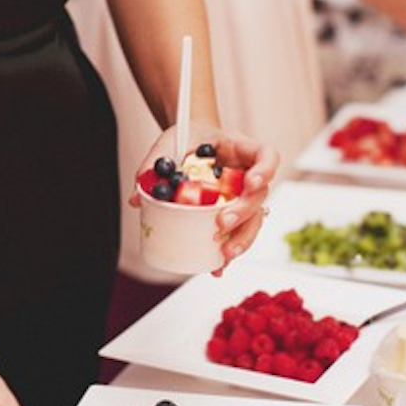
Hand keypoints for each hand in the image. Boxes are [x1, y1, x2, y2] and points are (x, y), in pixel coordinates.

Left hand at [130, 122, 279, 270]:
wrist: (189, 144)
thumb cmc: (187, 138)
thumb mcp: (170, 141)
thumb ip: (155, 162)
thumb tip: (139, 197)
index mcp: (240, 149)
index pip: (266, 156)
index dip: (265, 170)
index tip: (251, 182)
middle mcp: (247, 175)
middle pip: (259, 195)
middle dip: (244, 213)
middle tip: (222, 223)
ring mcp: (242, 197)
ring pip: (254, 220)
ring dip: (242, 239)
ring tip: (224, 255)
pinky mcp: (231, 215)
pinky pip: (235, 235)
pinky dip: (227, 253)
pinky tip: (217, 267)